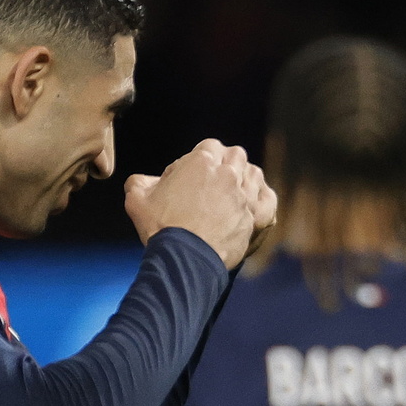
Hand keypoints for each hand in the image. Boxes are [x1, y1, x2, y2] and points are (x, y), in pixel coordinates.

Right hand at [124, 139, 278, 266]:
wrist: (184, 258)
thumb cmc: (160, 228)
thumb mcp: (137, 199)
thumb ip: (140, 182)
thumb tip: (144, 181)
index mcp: (201, 162)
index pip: (210, 146)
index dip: (203, 157)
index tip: (196, 173)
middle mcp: (227, 174)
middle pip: (235, 155)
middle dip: (226, 163)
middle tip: (215, 181)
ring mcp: (244, 195)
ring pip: (253, 174)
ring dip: (245, 178)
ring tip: (235, 190)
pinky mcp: (255, 217)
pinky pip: (269, 200)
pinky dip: (263, 198)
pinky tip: (254, 203)